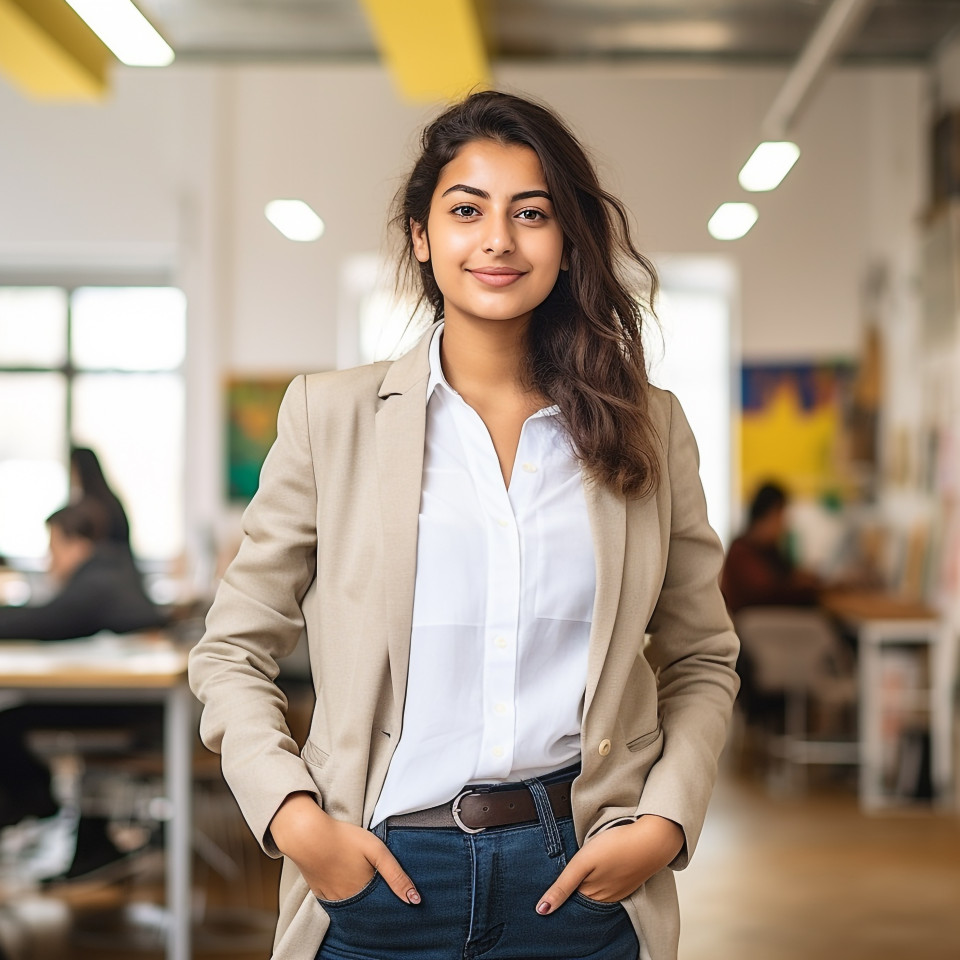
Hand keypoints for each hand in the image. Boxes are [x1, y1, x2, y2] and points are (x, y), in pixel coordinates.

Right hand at [269, 793, 420, 903]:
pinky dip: (342, 892)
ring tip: (360, 874)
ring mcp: (331, 897)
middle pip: (366, 904)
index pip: (381, 902)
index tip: (392, 886)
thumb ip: (396, 875)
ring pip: (351, 903)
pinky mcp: (319, 891)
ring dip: (358, 895)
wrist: (307, 834)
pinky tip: (344, 877)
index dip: (389, 895)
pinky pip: (335, 899)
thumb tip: (415, 899)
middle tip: (374, 875)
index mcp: (364, 892)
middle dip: (374, 896)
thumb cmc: (344, 838)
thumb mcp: (377, 850)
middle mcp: (347, 900)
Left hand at [536, 815, 683, 913]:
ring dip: (587, 884)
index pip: (568, 900)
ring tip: (582, 870)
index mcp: (591, 895)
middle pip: (582, 897)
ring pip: (596, 892)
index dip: (559, 893)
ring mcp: (618, 891)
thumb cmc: (617, 846)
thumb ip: (563, 885)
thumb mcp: (583, 862)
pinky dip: (602, 880)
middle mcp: (604, 898)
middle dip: (572, 890)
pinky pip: (610, 887)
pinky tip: (601, 869)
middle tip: (567, 874)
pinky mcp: (628, 882)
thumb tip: (542, 910)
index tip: (550, 888)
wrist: (652, 840)